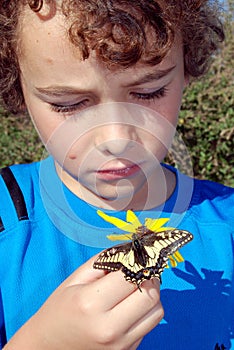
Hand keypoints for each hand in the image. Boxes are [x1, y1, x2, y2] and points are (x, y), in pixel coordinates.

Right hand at [4, 255, 163, 349]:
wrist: (50, 345)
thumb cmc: (61, 308)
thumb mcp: (76, 278)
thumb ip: (104, 261)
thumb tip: (131, 251)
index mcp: (91, 303)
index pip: (131, 276)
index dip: (137, 262)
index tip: (136, 255)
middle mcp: (108, 328)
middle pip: (150, 295)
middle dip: (149, 277)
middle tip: (140, 270)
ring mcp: (120, 344)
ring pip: (157, 311)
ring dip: (151, 295)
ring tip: (135, 289)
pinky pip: (149, 325)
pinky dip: (145, 311)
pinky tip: (130, 307)